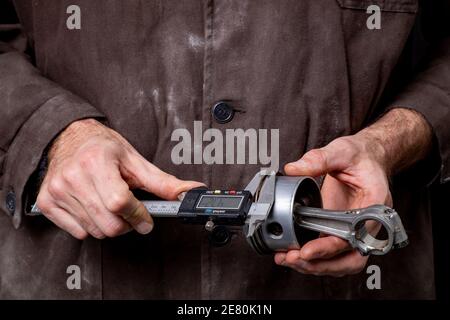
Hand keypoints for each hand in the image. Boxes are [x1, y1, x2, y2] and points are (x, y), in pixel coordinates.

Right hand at [36, 119, 203, 239]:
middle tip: (131, 212)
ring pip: (94, 231)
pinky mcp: (47, 202)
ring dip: (110, 225)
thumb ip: (163, 182)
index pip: (120, 203)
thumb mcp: (135, 161)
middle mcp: (74, 177)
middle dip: (127, 224)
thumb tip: (190, 192)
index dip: (138, 215)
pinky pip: (77, 232)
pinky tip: (94, 207)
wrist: (69, 137)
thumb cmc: (104, 148)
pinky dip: (91, 226)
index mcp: (97, 163)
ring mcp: (58, 191)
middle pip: (108, 225)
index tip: (146, 219)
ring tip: (111, 205)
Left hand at [274, 108, 431, 276]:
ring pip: (342, 263)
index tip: (307, 251)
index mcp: (374, 205)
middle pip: (351, 260)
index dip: (330, 247)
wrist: (367, 157)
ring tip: (289, 259)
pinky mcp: (343, 232)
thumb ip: (318, 159)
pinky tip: (293, 255)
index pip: (354, 236)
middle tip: (293, 258)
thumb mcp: (341, 151)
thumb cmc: (361, 157)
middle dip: (321, 264)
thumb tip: (294, 169)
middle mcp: (369, 224)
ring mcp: (357, 231)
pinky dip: (314, 259)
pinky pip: (332, 254)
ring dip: (316, 267)